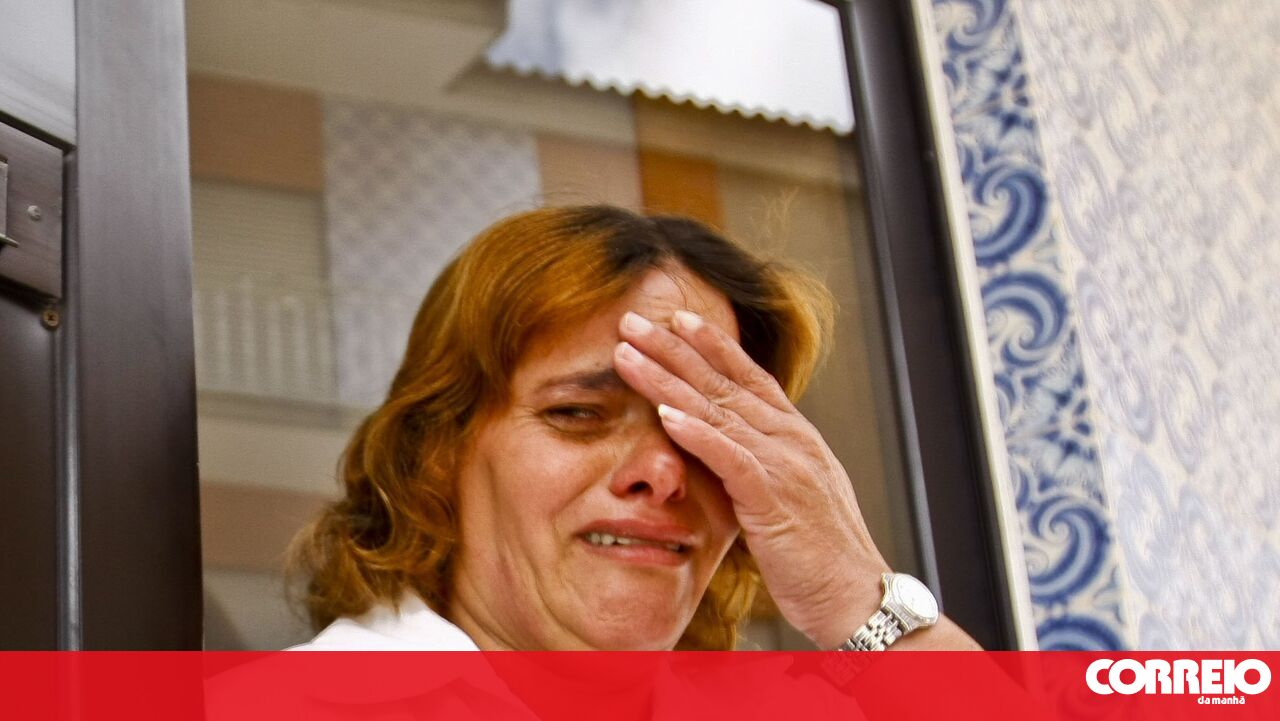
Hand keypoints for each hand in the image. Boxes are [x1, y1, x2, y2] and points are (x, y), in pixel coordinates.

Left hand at [613, 309, 889, 647]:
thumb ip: (766, 463)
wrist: (856, 594)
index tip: (677, 318)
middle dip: (674, 348)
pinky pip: (729, 456)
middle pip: (722, 382)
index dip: (712, 344)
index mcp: (795, 435)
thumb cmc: (823, 553)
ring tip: (629, 355)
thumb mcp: (793, 494)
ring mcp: (784, 464)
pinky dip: (696, 432)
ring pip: (716, 410)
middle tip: (632, 320)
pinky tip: (665, 414)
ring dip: (668, 380)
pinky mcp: (773, 497)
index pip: (748, 376)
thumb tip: (733, 447)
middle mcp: (790, 438)